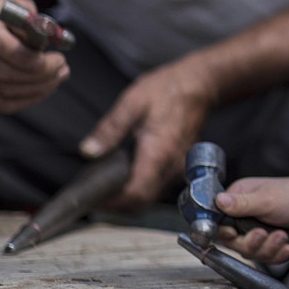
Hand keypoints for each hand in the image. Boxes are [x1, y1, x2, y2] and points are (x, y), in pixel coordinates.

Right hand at [0, 0, 69, 112]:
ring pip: (3, 91)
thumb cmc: (0, 10)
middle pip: (2, 72)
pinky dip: (27, 99)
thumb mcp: (18, 3)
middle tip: (63, 68)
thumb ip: (35, 22)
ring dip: (39, 88)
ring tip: (59, 77)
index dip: (28, 56)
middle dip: (42, 75)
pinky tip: (45, 89)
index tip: (57, 57)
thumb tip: (55, 41)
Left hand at [79, 58, 217, 210]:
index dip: (112, 203)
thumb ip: (110, 128)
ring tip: (107, 181)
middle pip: (142, 203)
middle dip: (116, 204)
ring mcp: (178, 168)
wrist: (200, 85)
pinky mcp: (180, 166)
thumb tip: (89, 151)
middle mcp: (172, 167)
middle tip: (95, 192)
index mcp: (159, 153)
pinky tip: (127, 171)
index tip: (93, 198)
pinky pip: (158, 186)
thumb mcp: (133, 101)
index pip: (136, 194)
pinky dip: (140, 187)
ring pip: (150, 197)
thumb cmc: (169, 89)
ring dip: (128, 196)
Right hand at [216, 176, 288, 263]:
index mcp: (237, 200)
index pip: (218, 222)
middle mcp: (243, 217)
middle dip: (251, 243)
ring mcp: (255, 232)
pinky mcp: (268, 245)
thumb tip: (218, 200)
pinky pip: (265, 259)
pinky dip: (278, 254)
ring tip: (282, 236)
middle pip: (233, 243)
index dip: (226, 232)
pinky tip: (288, 245)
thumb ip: (242, 204)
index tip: (235, 235)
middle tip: (263, 234)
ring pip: (250, 254)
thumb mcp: (266, 199)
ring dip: (268, 248)